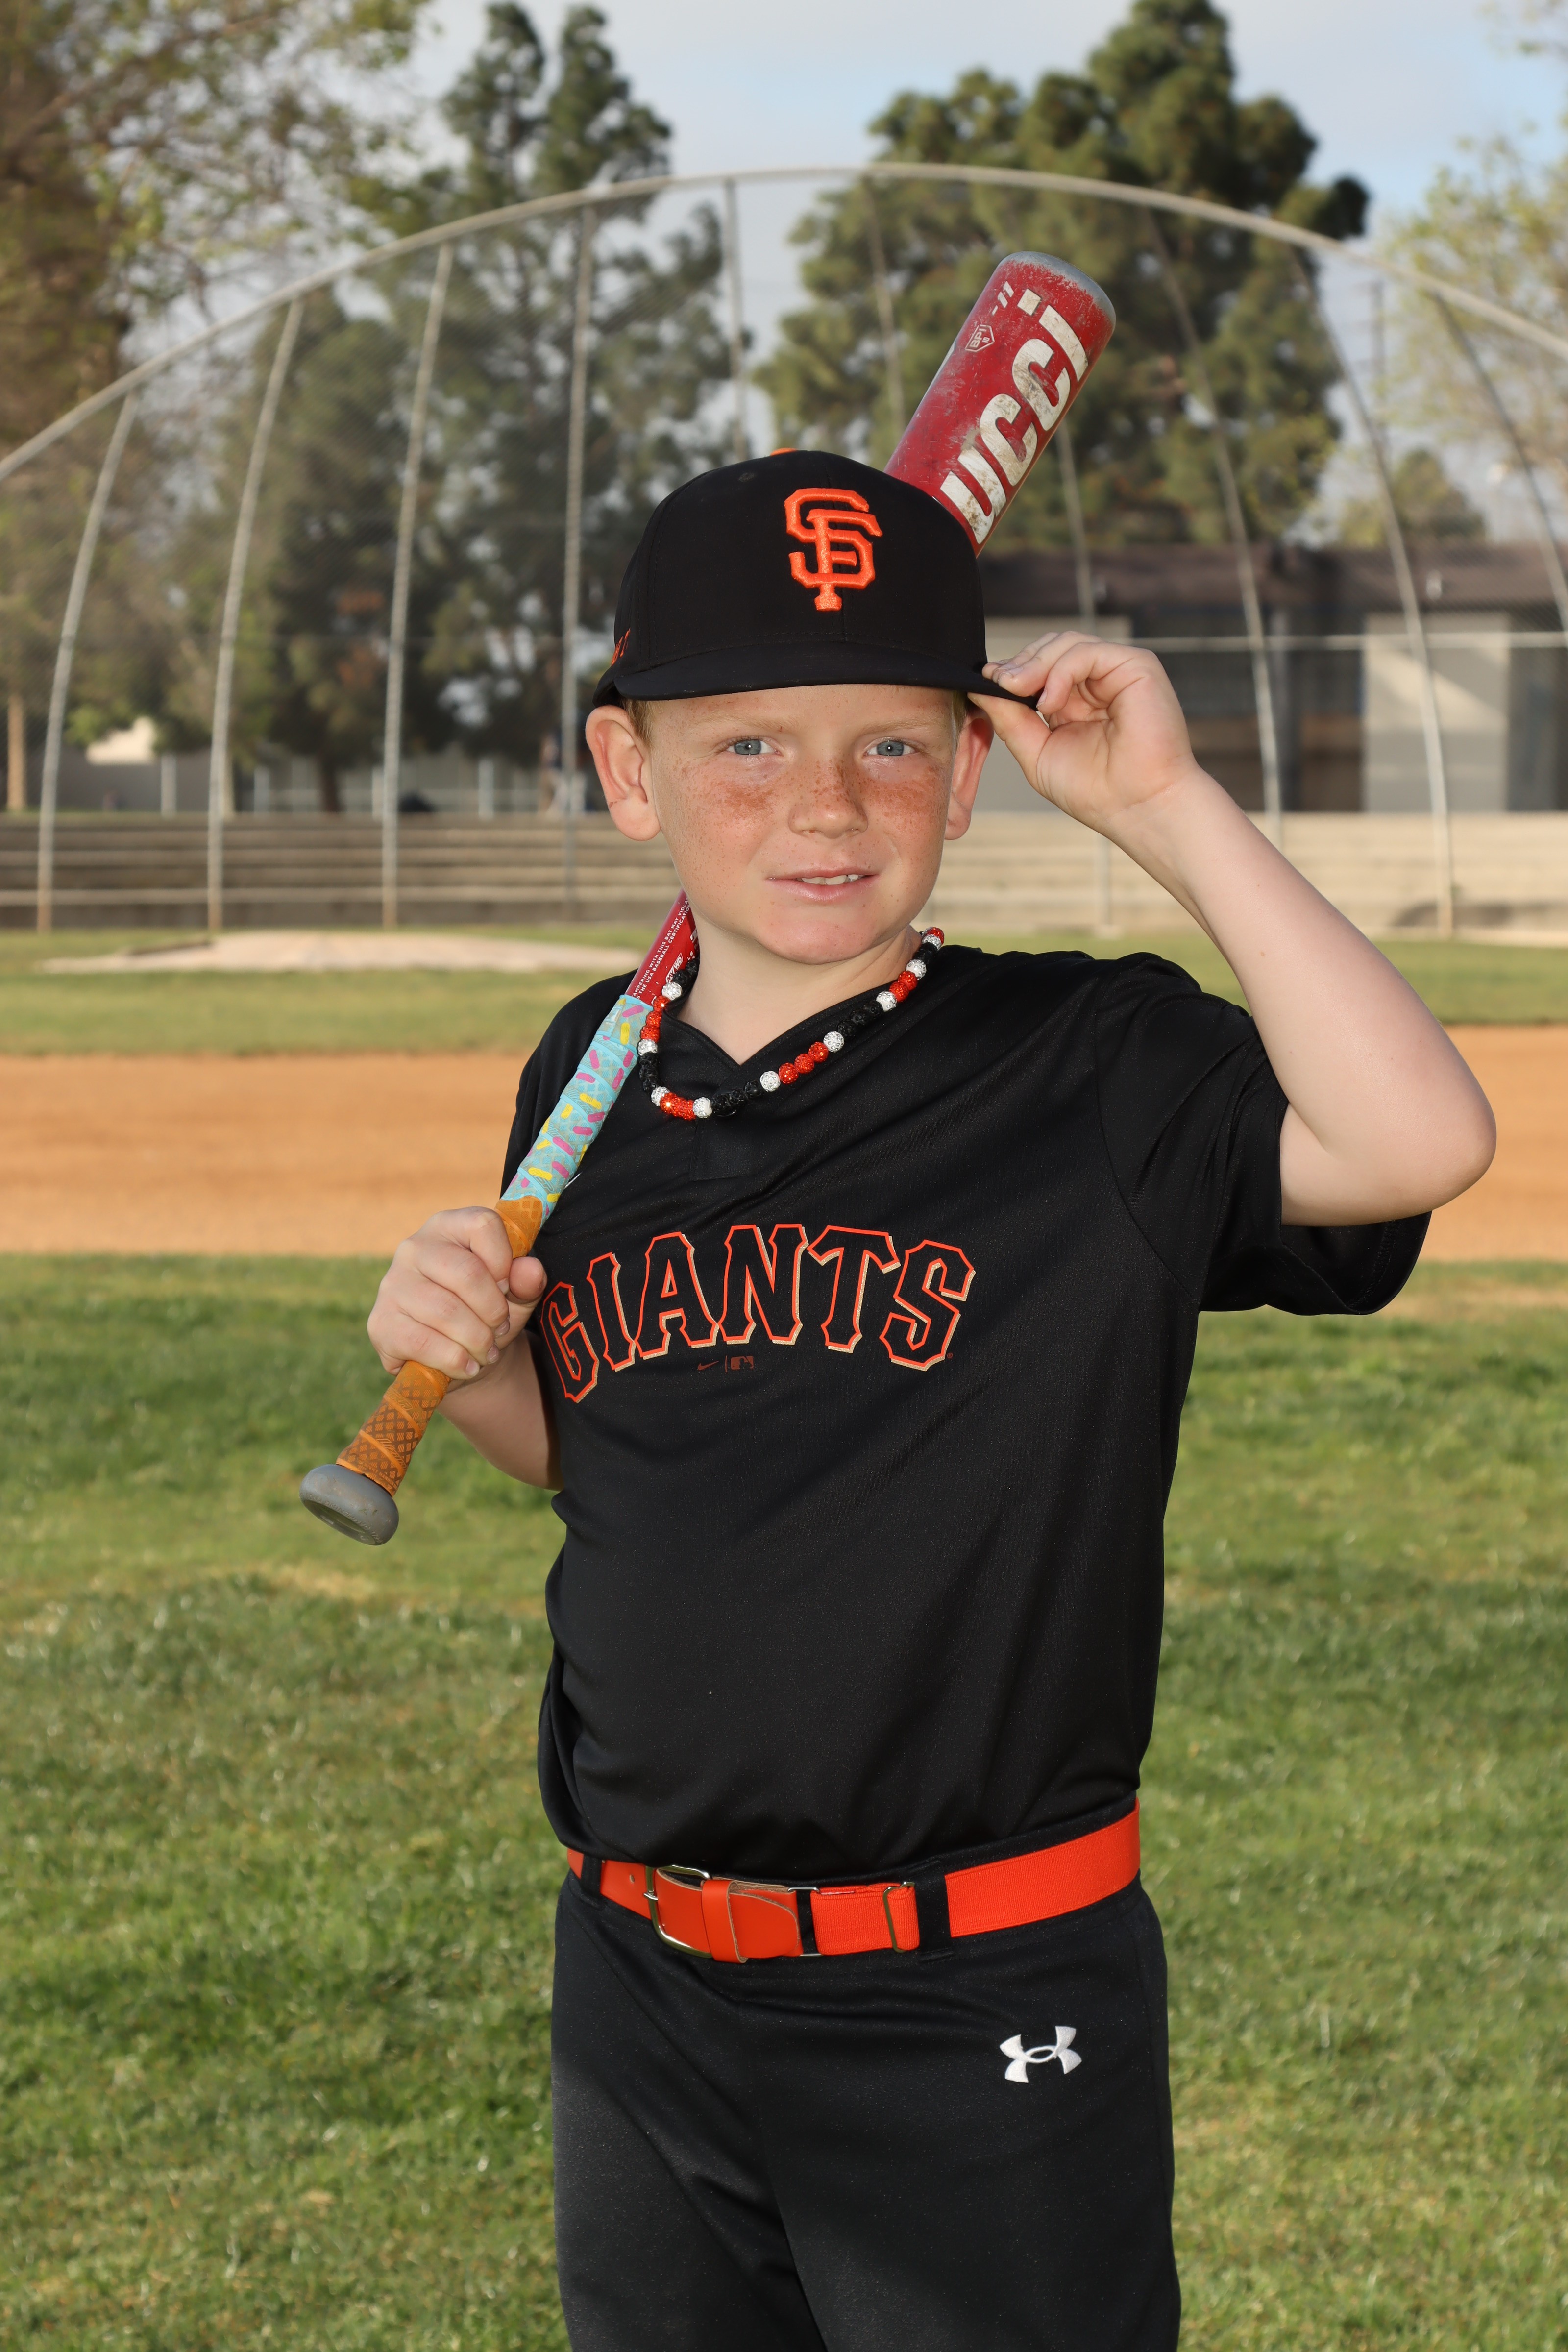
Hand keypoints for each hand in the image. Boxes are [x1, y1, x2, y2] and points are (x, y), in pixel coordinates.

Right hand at [367, 1207, 546, 1382]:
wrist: (456, 1357)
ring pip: (446, 1312)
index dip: (504, 1262)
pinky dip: (454, 1360)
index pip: (482, 1225)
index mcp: (449, 1226)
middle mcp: (414, 1248)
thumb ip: (528, 1281)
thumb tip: (531, 1270)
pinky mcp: (381, 1323)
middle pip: (466, 1273)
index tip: (507, 1288)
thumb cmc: (486, 1314)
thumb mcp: (516, 1296)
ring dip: (477, 1341)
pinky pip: (423, 1342)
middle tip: (499, 1329)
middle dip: (493, 1311)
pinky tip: (466, 1365)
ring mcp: (392, 1285)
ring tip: (486, 1351)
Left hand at [979, 631, 1204, 837]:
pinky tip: (1048, 701)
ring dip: (1035, 664)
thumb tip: (982, 688)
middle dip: (1020, 663)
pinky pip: (1088, 652)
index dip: (1012, 670)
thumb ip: (1010, 720)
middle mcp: (1098, 682)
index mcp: (1077, 700)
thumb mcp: (1037, 752)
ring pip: (1067, 643)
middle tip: (998, 683)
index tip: (986, 681)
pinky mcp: (1137, 666)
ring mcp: (1118, 671)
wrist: (1137, 808)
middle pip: (1051, 647)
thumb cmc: (1096, 791)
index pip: (1040, 666)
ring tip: (1017, 690)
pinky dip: (1061, 671)